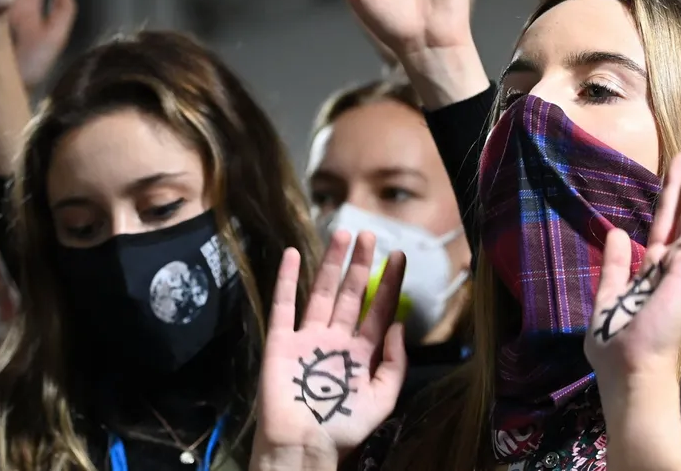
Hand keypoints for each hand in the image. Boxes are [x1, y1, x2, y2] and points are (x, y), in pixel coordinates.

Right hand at [255, 231, 405, 457]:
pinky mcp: (281, 340)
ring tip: (342, 234)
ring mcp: (307, 336)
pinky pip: (284, 304)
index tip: (398, 256)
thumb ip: (394, 364)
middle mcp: (335, 337)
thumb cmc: (342, 428)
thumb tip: (399, 325)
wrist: (302, 446)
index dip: (389, 283)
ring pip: (322, 291)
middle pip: (351, 293)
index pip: (378, 309)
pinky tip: (293, 254)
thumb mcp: (381, 400)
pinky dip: (287, 279)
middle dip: (360, 264)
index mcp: (360, 352)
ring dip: (332, 263)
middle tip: (368, 234)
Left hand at [585, 153, 680, 382]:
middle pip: (677, 219)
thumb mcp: (611, 295)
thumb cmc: (617, 342)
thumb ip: (616, 264)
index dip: (669, 202)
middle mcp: (672, 267)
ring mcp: (680, 269)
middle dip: (679, 188)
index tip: (673, 177)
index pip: (664, 228)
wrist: (629, 369)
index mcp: (653, 271)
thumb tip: (617, 233)